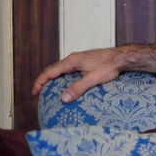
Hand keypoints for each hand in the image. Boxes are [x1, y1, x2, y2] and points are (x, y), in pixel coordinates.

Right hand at [31, 43, 155, 102]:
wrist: (121, 57)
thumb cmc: (109, 66)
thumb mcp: (92, 79)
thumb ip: (78, 88)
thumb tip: (63, 98)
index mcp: (71, 61)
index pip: (50, 72)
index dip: (40, 82)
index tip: (34, 92)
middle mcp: (73, 59)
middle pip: (53, 69)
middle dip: (44, 80)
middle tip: (38, 92)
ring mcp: (79, 59)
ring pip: (61, 69)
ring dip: (53, 78)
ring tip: (49, 89)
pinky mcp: (85, 61)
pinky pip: (68, 69)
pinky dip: (62, 76)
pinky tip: (66, 84)